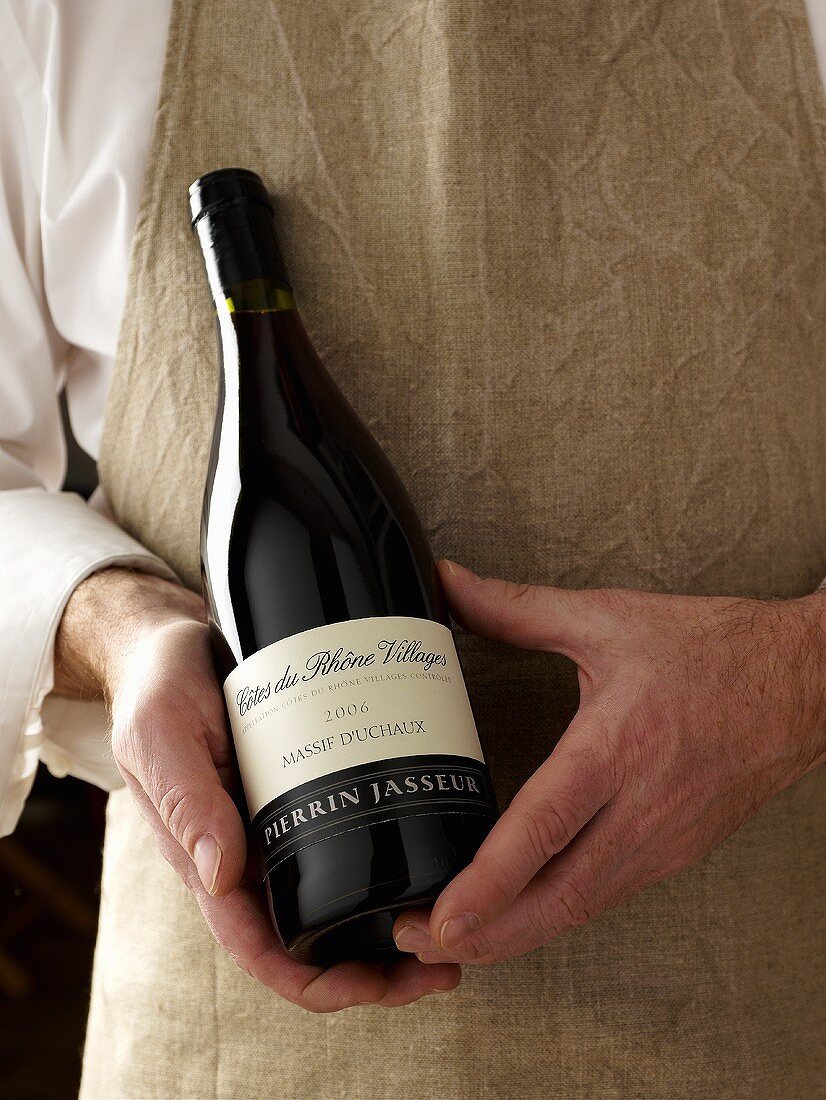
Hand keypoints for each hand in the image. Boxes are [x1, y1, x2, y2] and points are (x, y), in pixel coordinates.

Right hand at [54, 568, 459, 1009]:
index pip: (259, 947)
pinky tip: (429, 856)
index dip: (314, 982)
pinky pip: (346, 839)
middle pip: (312, 939)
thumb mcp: (161, 735)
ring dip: (389, 926)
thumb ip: (185, 799)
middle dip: (374, 971)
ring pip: (336, 900)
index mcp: (207, 859)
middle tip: (443, 970)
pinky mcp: (305, 788)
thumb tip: (223, 876)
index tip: (373, 988)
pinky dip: (385, 864)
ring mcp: (279, 824)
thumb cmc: (158, 689)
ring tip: (454, 921)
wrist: (174, 643)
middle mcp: (248, 854)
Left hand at [393, 560, 825, 964]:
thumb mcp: (609, 618)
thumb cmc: (714, 652)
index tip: (444, 915)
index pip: (547, 825)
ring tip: (453, 942)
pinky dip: (555, 918)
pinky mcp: (674, 853)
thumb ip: (519, 608)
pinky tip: (517, 919)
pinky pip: (605, 898)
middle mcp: (643, 808)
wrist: (804, 685)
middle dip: (486, 934)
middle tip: (419, 942)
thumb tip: (452, 585)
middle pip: (559, 897)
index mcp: (621, 745)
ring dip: (515, 936)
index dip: (492, 879)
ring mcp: (663, 841)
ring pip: (581, 910)